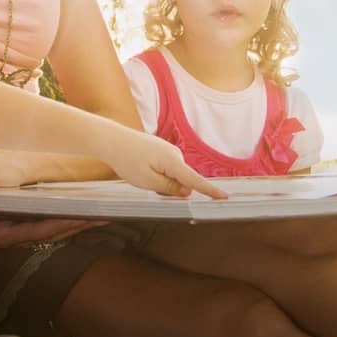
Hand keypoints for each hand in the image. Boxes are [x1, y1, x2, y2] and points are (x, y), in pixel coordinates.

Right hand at [0, 211, 104, 247]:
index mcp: (12, 233)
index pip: (44, 229)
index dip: (66, 224)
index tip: (87, 217)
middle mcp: (25, 234)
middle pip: (62, 230)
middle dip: (85, 223)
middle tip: (111, 212)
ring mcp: (30, 231)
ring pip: (64, 227)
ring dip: (85, 220)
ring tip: (109, 209)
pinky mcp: (32, 225)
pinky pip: (58, 221)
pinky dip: (75, 216)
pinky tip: (90, 208)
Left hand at [102, 130, 226, 198]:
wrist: (112, 140)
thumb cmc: (127, 159)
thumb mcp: (148, 181)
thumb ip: (170, 188)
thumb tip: (187, 190)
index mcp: (173, 162)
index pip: (195, 181)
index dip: (210, 191)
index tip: (224, 196)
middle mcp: (175, 154)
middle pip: (181, 181)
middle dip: (168, 189)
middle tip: (145, 183)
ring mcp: (168, 151)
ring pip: (172, 176)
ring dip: (160, 182)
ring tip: (139, 173)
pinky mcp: (161, 150)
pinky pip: (165, 169)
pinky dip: (156, 175)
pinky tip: (141, 169)